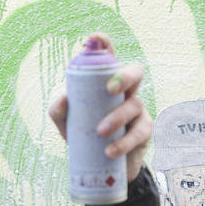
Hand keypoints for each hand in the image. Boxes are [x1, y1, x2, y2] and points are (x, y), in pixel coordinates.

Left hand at [48, 33, 152, 181]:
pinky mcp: (144, 132)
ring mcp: (138, 110)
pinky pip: (139, 132)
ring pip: (135, 104)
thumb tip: (64, 98)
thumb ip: (60, 111)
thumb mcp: (67, 124)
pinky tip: (111, 150)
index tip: (94, 38)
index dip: (104, 44)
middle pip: (135, 72)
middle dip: (124, 76)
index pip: (108, 59)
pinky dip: (124, 142)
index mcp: (106, 84)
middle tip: (109, 89)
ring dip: (118, 117)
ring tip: (100, 131)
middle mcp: (125, 92)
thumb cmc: (84, 136)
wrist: (102, 167)